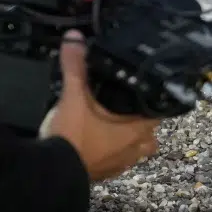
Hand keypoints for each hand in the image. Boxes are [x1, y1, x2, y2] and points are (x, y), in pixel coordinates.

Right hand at [44, 31, 160, 182]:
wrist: (50, 175)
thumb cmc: (72, 134)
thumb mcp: (73, 96)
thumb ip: (76, 66)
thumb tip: (74, 36)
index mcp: (140, 128)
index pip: (161, 109)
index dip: (155, 98)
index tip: (146, 86)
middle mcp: (137, 148)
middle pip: (149, 129)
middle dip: (140, 117)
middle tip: (124, 102)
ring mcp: (122, 164)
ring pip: (134, 147)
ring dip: (125, 136)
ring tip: (109, 121)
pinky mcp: (104, 175)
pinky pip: (116, 159)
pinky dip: (110, 150)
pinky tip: (95, 140)